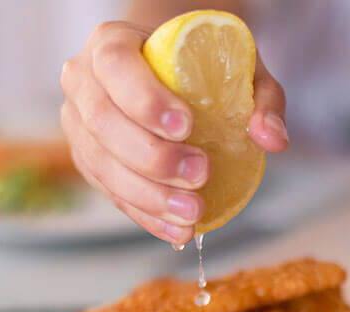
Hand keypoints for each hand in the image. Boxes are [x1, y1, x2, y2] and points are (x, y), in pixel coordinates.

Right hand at [60, 21, 287, 245]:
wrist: (168, 74)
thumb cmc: (200, 65)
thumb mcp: (239, 66)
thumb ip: (261, 97)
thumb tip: (272, 139)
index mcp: (110, 42)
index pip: (116, 66)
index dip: (146, 100)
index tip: (186, 126)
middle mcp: (83, 82)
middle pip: (104, 123)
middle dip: (153, 157)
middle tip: (200, 174)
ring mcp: (78, 125)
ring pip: (102, 165)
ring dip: (149, 195)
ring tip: (193, 211)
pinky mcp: (87, 162)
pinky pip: (110, 194)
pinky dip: (145, 215)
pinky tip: (176, 230)